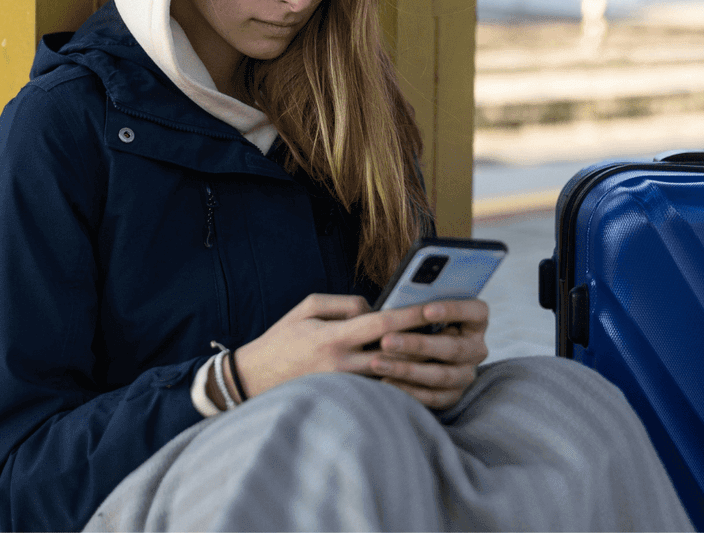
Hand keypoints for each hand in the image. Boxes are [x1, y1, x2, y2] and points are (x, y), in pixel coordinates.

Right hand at [230, 294, 488, 409]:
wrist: (252, 380)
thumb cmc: (280, 339)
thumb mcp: (305, 309)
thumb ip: (342, 303)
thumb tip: (374, 309)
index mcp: (333, 337)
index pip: (382, 324)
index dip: (411, 315)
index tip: (435, 306)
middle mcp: (343, 364)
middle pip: (395, 353)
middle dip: (424, 341)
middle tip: (451, 330)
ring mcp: (345, 386)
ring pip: (391, 374)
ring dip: (416, 363)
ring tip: (441, 349)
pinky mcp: (345, 399)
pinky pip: (379, 389)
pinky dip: (398, 380)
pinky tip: (417, 372)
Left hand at [369, 299, 489, 409]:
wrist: (410, 353)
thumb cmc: (412, 323)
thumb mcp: (410, 311)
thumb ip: (399, 304)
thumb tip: (361, 302)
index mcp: (474, 320)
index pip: (476, 311)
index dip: (454, 310)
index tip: (426, 311)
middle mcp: (475, 349)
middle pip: (454, 348)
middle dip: (418, 345)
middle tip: (386, 341)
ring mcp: (465, 374)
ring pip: (442, 375)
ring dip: (407, 370)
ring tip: (377, 363)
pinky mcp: (452, 396)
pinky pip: (433, 397)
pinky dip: (408, 390)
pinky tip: (386, 381)